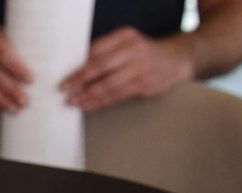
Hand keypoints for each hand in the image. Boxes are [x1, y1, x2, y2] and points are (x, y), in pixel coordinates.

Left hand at [61, 27, 194, 111]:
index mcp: (125, 37)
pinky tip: (88, 106)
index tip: (64, 78)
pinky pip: (117, 96)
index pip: (96, 51)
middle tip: (64, 91)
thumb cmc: (143, 53)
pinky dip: (100, 102)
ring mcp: (140, 68)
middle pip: (101, 67)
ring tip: (73, 103)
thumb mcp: (126, 44)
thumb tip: (76, 69)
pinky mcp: (144, 85)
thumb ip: (105, 52)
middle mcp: (133, 50)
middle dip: (80, 81)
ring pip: (108, 85)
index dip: (79, 67)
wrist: (177, 59)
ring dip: (88, 96)